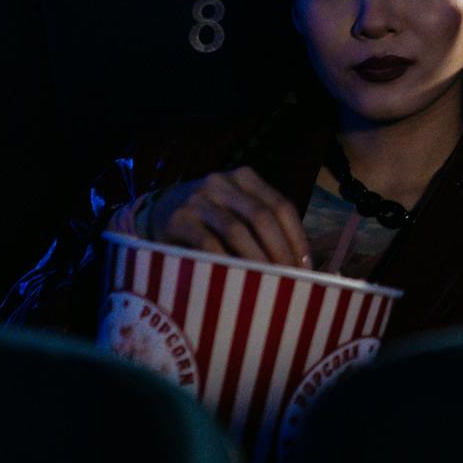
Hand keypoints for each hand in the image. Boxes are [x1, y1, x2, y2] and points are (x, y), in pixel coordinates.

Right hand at [148, 166, 311, 268]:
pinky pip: (208, 244)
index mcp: (244, 178)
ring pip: (237, 230)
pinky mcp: (177, 220)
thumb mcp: (236, 210)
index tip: (305, 267)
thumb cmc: (209, 219)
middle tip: (291, 280)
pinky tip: (237, 281)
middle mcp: (222, 182)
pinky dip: (227, 263)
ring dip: (257, 260)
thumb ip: (262, 226)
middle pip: (262, 216)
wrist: (157, 212)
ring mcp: (198, 199)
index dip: (297, 237)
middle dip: (280, 251)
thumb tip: (300, 264)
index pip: (281, 206)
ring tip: (269, 284)